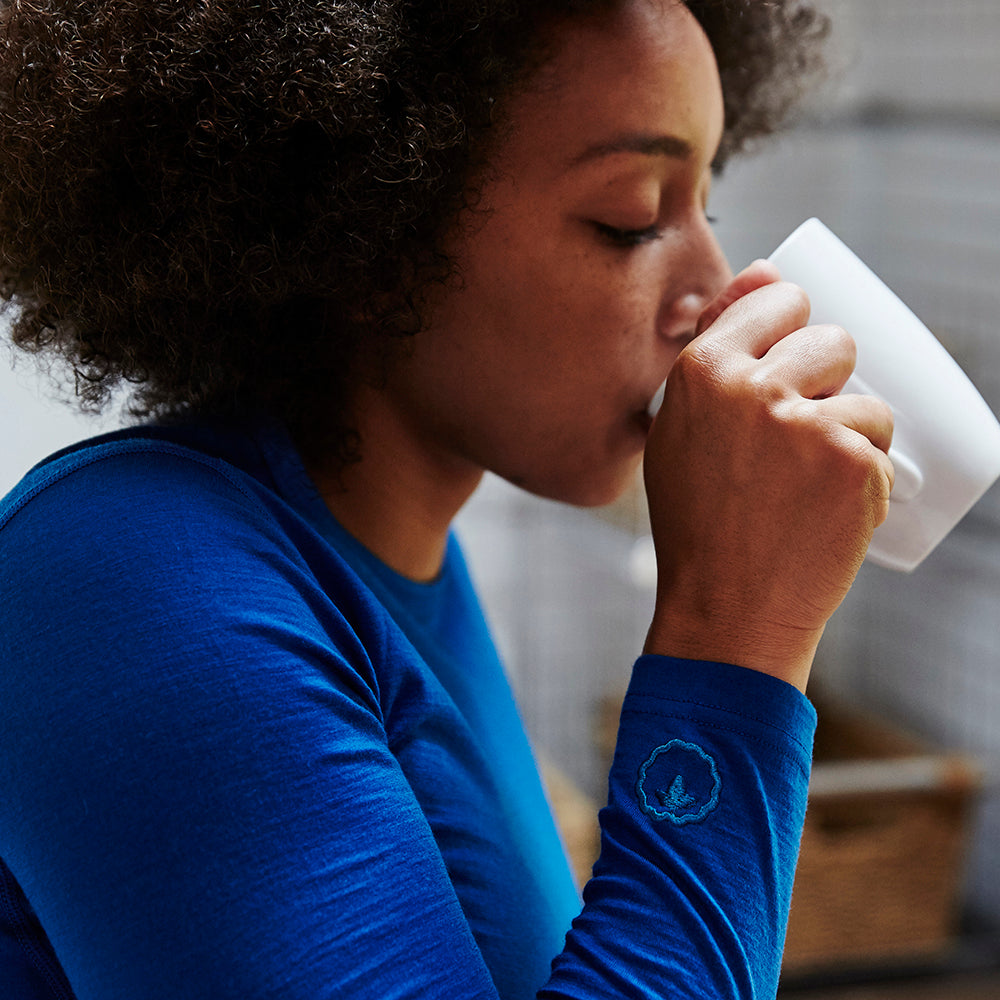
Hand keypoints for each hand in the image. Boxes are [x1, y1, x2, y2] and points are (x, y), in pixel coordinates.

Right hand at [642, 262, 894, 691]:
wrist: (726, 606)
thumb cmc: (699, 519)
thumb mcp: (681, 428)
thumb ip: (718, 347)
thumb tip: (767, 268)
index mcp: (703, 369)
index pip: (779, 300)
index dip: (789, 335)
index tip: (783, 373)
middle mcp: (752, 386)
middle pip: (831, 341)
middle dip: (826, 383)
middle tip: (792, 443)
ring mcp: (805, 423)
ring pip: (865, 397)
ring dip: (849, 435)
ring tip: (806, 485)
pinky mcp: (851, 462)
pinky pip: (880, 445)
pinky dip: (863, 480)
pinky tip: (823, 512)